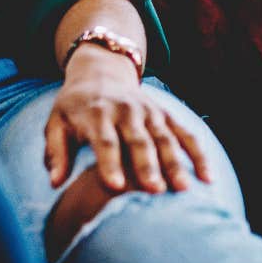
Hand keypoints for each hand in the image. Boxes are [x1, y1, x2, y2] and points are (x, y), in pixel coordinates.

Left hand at [43, 50, 211, 193]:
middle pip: (138, 140)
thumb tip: (54, 182)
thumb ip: (55, 152)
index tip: (116, 187)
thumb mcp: (56, 122)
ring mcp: (148, 111)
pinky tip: (207, 177)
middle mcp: (125, 111)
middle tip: (155, 191)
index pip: (105, 141)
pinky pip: (185, 133)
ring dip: (175, 162)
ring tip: (183, 188)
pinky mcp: (165, 114)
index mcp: (96, 113)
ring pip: (165, 138)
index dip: (110, 163)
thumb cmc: (74, 107)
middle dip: (147, 165)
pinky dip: (198, 154)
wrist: (99, 71)